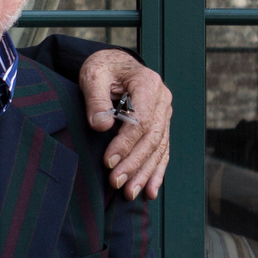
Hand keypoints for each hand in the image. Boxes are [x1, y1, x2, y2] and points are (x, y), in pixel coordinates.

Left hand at [77, 50, 172, 200]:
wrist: (115, 64)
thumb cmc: (103, 68)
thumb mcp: (93, 74)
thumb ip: (95, 98)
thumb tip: (102, 126)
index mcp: (148, 84)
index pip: (141, 120)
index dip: (126, 144)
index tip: (108, 162)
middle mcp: (162, 100)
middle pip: (152, 138)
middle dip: (134, 164)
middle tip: (116, 182)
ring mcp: (164, 114)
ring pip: (159, 149)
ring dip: (144, 173)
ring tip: (130, 193)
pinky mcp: (161, 126)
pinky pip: (163, 152)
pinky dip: (156, 172)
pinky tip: (150, 191)